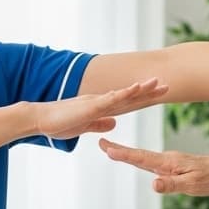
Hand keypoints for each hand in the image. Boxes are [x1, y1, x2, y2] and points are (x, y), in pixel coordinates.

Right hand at [32, 78, 168, 139]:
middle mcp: (101, 101)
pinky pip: (110, 99)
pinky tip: (135, 89)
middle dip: (149, 91)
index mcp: (101, 107)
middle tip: (168, 85)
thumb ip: (99, 123)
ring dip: (140, 88)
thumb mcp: (85, 126)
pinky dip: (123, 94)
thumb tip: (113, 123)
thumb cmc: (59, 123)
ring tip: (157, 82)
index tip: (160, 93)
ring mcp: (96, 102)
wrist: (40, 120)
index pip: (128, 102)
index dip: (144, 97)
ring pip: (123, 94)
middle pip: (130, 96)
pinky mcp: (90, 106)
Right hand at [98, 138, 208, 206]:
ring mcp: (169, 162)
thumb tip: (152, 184)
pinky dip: (138, 158)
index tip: (106, 147)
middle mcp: (166, 159)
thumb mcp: (192, 185)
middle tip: (101, 143)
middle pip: (139, 155)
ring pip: (144, 158)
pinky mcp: (172, 166)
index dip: (123, 153)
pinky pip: (151, 162)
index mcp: (169, 162)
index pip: (141, 158)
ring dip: (127, 154)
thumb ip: (171, 185)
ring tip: (110, 150)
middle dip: (119, 150)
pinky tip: (133, 159)